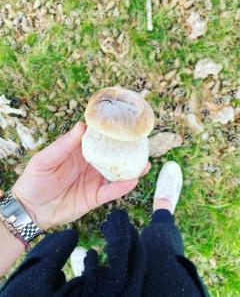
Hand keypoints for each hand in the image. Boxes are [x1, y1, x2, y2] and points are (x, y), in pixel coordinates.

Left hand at [12, 122, 149, 229]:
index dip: (110, 134)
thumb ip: (63, 145)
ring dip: (130, 170)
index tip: (124, 126)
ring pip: (115, 174)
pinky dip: (121, 187)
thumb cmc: (34, 180)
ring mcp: (93, 181)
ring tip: (144, 164)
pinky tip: (132, 181)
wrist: (30, 209)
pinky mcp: (94, 197)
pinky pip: (110, 192)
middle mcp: (90, 165)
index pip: (98, 140)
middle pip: (111, 156)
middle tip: (142, 144)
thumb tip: (81, 126)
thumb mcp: (44, 160)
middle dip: (126, 151)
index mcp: (78, 152)